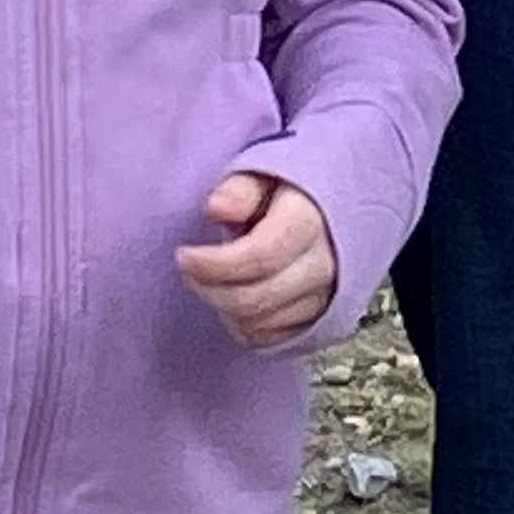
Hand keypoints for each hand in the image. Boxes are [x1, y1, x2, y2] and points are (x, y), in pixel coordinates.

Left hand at [176, 170, 336, 346]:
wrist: (329, 210)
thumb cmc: (290, 188)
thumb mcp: (265, 173)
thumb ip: (241, 189)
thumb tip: (217, 206)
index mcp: (311, 222)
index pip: (259, 257)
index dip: (213, 263)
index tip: (184, 255)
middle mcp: (324, 265)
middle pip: (255, 298)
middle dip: (210, 287)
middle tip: (189, 266)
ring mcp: (323, 298)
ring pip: (259, 324)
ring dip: (225, 306)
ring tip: (213, 276)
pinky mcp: (317, 321)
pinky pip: (269, 339)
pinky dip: (243, 325)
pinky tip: (235, 294)